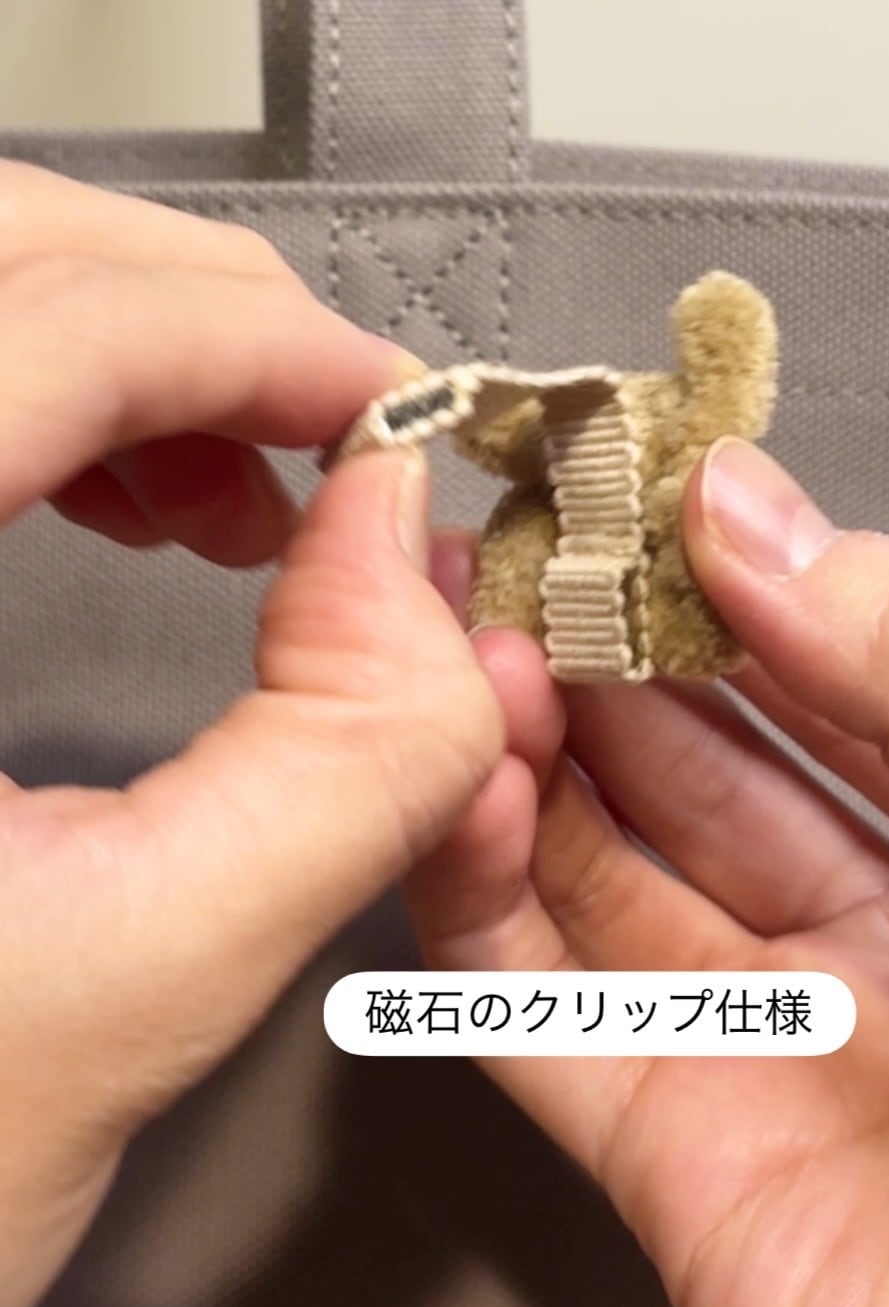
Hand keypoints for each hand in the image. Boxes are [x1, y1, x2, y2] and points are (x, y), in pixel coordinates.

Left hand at [0, 162, 501, 1306]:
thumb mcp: (132, 989)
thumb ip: (341, 761)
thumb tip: (423, 580)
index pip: (56, 332)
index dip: (265, 343)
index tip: (392, 420)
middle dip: (202, 318)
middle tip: (330, 439)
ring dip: (126, 347)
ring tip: (235, 492)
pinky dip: (47, 397)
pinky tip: (127, 501)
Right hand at [408, 438, 888, 1306]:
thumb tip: (776, 524)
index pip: (843, 680)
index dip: (744, 584)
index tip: (656, 496)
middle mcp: (877, 947)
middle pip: (703, 763)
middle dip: (614, 657)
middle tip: (534, 560)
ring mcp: (767, 1046)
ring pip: (605, 869)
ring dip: (531, 759)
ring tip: (476, 656)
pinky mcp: (674, 1154)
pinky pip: (542, 1011)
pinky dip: (476, 912)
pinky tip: (456, 811)